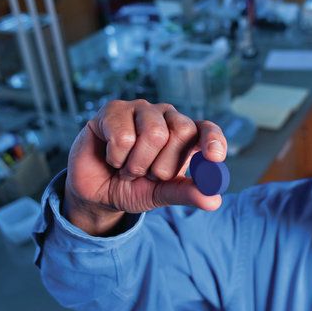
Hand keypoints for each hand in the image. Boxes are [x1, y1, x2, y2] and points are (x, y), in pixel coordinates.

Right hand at [63, 100, 226, 235]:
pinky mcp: (113, 110)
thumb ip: (187, 193)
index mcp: (185, 135)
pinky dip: (116, 157)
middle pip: (181, 130)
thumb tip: (214, 200)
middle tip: (147, 174)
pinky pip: (123, 136)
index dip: (213, 140)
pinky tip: (111, 157)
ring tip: (128, 168)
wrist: (97, 192)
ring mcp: (140, 109)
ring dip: (138, 164)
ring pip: (154, 133)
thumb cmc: (134, 187)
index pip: (207, 129)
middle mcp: (166, 116)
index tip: (214, 157)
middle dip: (163, 165)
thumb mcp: (162, 194)